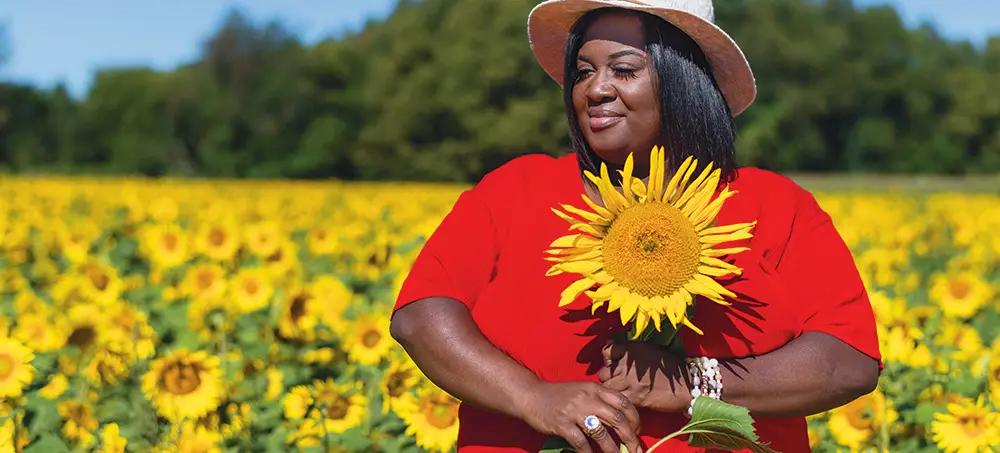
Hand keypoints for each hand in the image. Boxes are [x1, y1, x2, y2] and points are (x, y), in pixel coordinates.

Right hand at [518, 380, 644, 452]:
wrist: (531, 395)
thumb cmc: (559, 396)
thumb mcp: (582, 391)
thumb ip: (600, 401)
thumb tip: (620, 422)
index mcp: (595, 388)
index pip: (623, 402)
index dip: (635, 418)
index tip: (637, 430)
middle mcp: (587, 398)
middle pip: (617, 419)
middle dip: (630, 437)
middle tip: (636, 449)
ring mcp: (574, 411)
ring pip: (601, 434)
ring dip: (612, 449)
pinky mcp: (562, 424)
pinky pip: (581, 443)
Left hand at [598, 341, 690, 412]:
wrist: (688, 385)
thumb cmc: (670, 367)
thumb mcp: (650, 349)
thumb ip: (630, 349)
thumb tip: (610, 343)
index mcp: (633, 349)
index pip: (606, 351)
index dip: (607, 359)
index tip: (613, 364)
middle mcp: (630, 364)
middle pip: (603, 372)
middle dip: (607, 378)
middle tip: (616, 382)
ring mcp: (632, 381)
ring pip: (608, 387)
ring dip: (612, 391)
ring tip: (621, 392)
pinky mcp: (637, 396)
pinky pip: (618, 399)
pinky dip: (620, 401)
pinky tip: (628, 400)